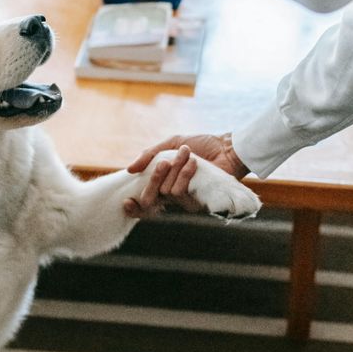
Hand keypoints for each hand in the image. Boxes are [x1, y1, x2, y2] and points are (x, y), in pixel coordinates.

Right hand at [124, 134, 248, 219]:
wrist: (226, 147)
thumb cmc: (200, 145)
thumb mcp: (170, 144)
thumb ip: (149, 155)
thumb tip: (129, 169)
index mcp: (162, 183)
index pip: (143, 203)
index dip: (133, 207)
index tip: (126, 202)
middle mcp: (171, 196)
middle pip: (149, 199)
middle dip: (153, 180)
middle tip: (163, 163)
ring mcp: (184, 201)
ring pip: (167, 192)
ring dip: (175, 170)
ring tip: (187, 154)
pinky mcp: (198, 202)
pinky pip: (181, 192)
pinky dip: (185, 174)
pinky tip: (194, 163)